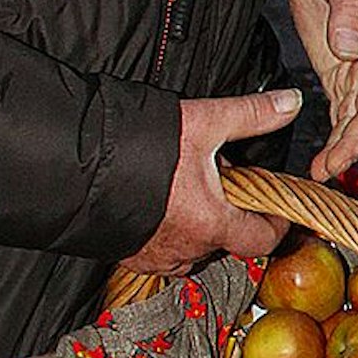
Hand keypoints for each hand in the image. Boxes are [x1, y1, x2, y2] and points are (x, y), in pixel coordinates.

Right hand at [120, 88, 299, 272]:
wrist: (68, 164)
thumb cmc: (134, 147)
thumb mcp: (204, 122)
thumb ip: (252, 114)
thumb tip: (289, 103)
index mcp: (212, 223)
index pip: (262, 239)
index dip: (276, 223)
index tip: (277, 207)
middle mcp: (185, 248)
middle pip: (227, 240)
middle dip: (231, 212)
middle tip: (224, 181)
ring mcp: (153, 255)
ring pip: (193, 246)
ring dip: (199, 223)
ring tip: (188, 187)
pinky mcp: (127, 254)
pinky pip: (159, 249)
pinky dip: (168, 229)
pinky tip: (159, 201)